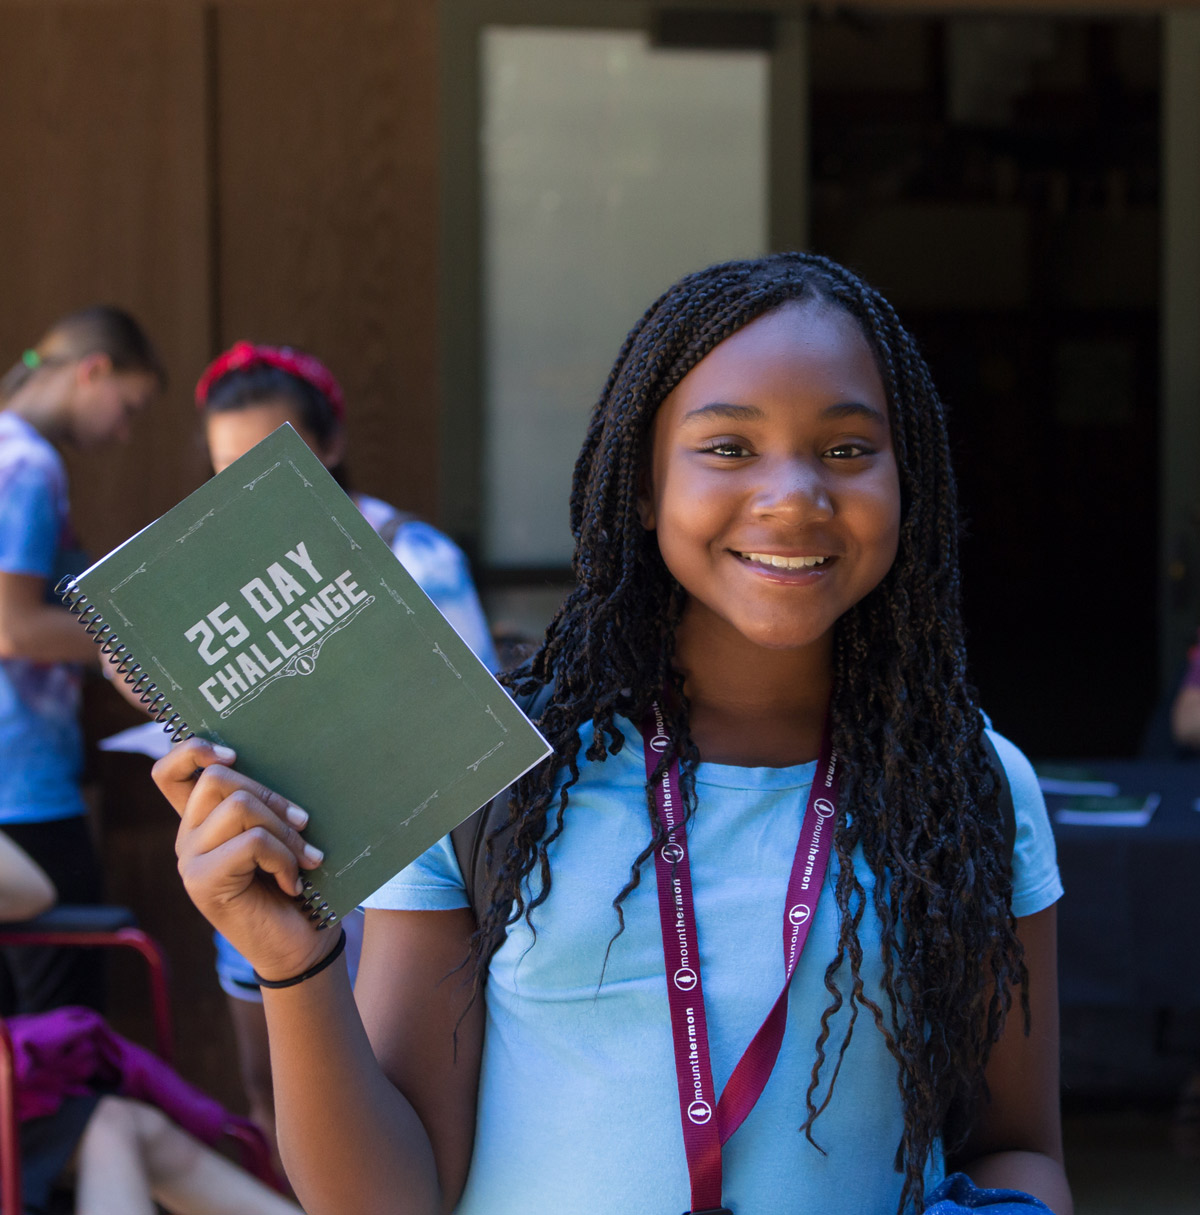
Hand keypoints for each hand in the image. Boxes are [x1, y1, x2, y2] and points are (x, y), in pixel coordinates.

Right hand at [152, 738, 335, 981]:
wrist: (302, 943)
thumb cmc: (299, 881)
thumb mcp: (283, 832)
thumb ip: (268, 802)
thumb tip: (290, 753)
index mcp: (204, 819)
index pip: (169, 771)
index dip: (193, 750)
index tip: (233, 754)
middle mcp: (188, 836)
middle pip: (217, 778)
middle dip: (272, 795)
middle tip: (304, 824)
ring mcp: (190, 860)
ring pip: (238, 806)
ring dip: (284, 830)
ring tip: (305, 858)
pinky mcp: (202, 882)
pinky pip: (251, 842)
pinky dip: (284, 857)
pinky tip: (294, 882)